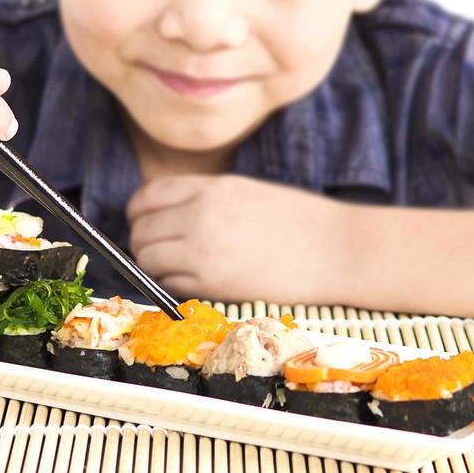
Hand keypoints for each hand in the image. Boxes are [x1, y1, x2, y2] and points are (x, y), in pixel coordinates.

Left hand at [126, 175, 353, 302]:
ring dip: (152, 265)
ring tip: (172, 267)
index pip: (148, 196)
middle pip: (141, 229)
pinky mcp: (214, 284)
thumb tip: (164, 213)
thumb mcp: (246, 191)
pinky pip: (170, 285)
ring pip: (148, 259)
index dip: (138, 211)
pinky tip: (190, 281)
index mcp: (212, 188)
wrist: (335, 250)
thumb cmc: (298, 220)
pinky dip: (170, 284)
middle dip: (141, 240)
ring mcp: (204, 251)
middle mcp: (201, 215)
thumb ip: (204, 197)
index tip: (142, 220)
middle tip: (154, 249)